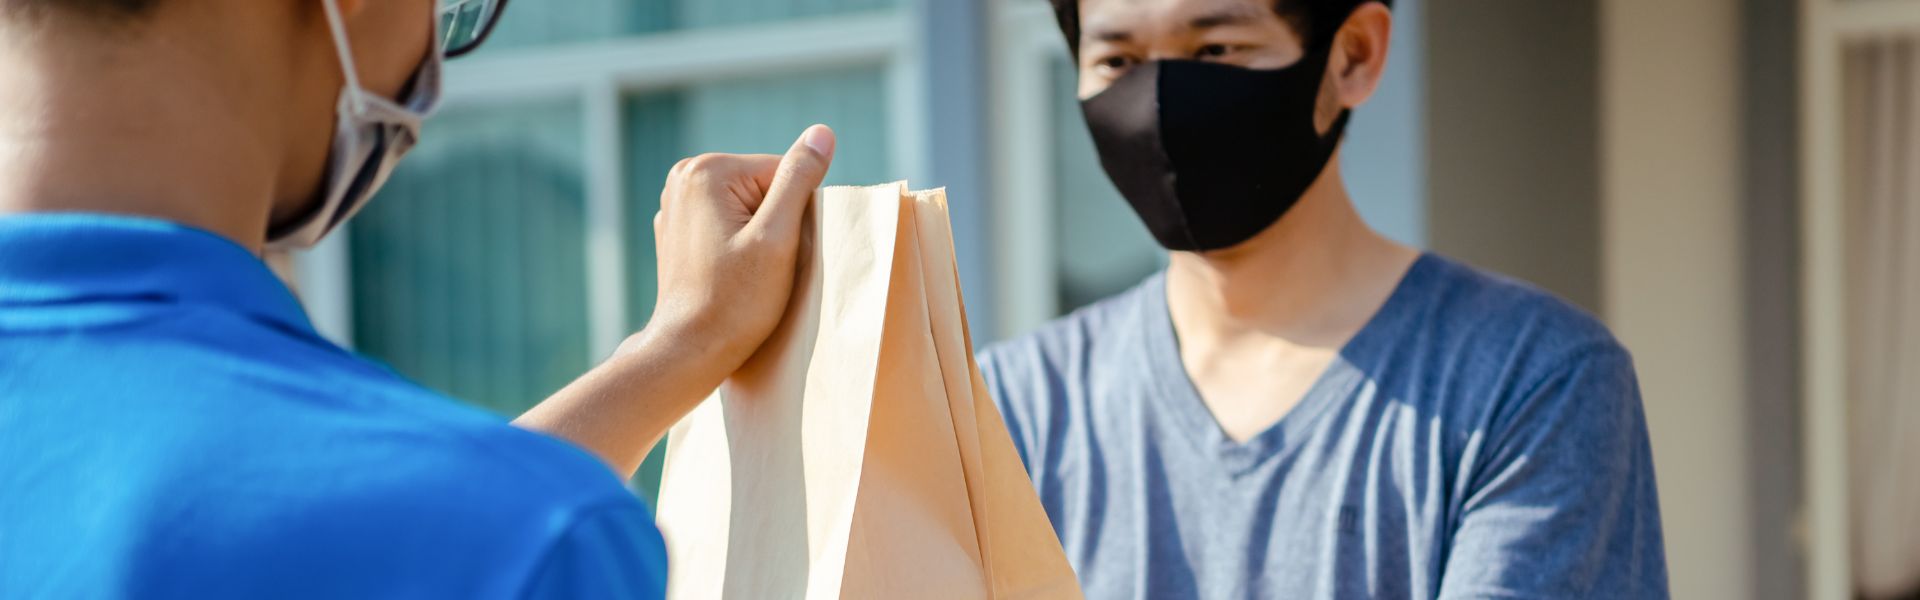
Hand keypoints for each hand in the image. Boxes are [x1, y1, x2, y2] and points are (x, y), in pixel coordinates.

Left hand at [517, 125, 833, 476]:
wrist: (689, 351)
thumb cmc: (736, 301)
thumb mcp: (778, 238)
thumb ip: (799, 180)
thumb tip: (822, 132)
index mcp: (708, 170)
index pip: (785, 175)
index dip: (795, 217)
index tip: (778, 253)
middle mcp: (684, 177)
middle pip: (765, 188)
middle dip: (777, 225)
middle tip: (764, 268)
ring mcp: (676, 204)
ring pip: (749, 208)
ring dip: (761, 237)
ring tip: (746, 274)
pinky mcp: (677, 230)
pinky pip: (727, 225)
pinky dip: (738, 247)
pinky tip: (730, 276)